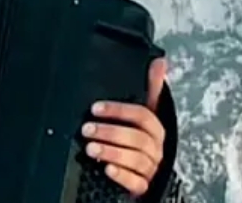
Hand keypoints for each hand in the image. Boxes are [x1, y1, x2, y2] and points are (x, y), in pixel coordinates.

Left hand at [81, 58, 167, 196]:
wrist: (141, 172)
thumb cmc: (139, 139)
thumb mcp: (143, 114)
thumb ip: (149, 89)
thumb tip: (160, 61)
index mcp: (154, 129)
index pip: (142, 115)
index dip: (118, 110)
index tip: (95, 108)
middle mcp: (155, 148)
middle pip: (137, 138)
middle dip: (110, 132)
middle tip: (86, 129)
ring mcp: (150, 168)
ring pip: (136, 160)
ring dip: (111, 152)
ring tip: (90, 148)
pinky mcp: (143, 186)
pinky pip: (137, 182)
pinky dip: (122, 176)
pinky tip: (107, 169)